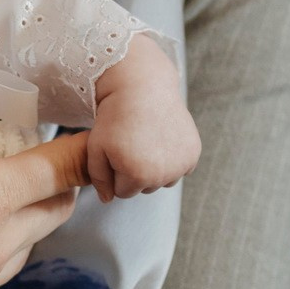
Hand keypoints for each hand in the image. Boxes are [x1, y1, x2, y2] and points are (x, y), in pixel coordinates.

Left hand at [86, 34, 200, 200]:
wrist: (143, 88)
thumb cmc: (114, 117)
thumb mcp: (96, 147)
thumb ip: (99, 178)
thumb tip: (107, 200)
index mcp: (137, 175)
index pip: (123, 192)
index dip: (115, 173)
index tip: (115, 151)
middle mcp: (163, 174)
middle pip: (145, 188)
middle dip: (135, 172)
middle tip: (130, 143)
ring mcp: (181, 164)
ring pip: (164, 180)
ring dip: (155, 168)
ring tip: (144, 141)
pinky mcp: (193, 152)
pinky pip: (180, 169)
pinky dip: (171, 159)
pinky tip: (160, 139)